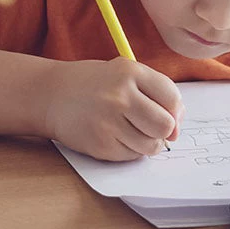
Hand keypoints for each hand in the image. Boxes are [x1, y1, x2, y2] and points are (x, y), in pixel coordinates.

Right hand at [42, 57, 184, 160]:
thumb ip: (156, 92)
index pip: (172, 98)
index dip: (175, 111)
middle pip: (165, 126)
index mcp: (131, 73)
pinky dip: (130, 150)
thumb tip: (177, 128)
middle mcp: (120, 97)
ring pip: (150, 145)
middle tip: (153, 127)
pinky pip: (131, 156)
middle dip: (164, 131)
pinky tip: (116, 136)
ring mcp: (108, 122)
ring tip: (133, 131)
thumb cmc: (97, 84)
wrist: (52, 95)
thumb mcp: (126, 73)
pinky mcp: (99, 144)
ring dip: (148, 142)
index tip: (168, 114)